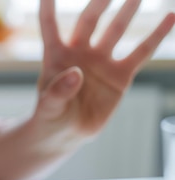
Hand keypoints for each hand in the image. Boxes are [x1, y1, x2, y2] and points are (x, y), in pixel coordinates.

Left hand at [34, 0, 174, 136]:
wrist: (67, 134)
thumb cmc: (50, 118)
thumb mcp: (49, 107)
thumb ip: (58, 91)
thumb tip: (77, 73)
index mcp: (55, 56)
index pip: (50, 24)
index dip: (48, 6)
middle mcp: (79, 52)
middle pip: (89, 20)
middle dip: (100, 2)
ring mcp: (101, 61)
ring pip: (116, 30)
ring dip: (127, 11)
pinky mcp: (120, 75)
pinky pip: (141, 52)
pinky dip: (156, 35)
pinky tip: (170, 17)